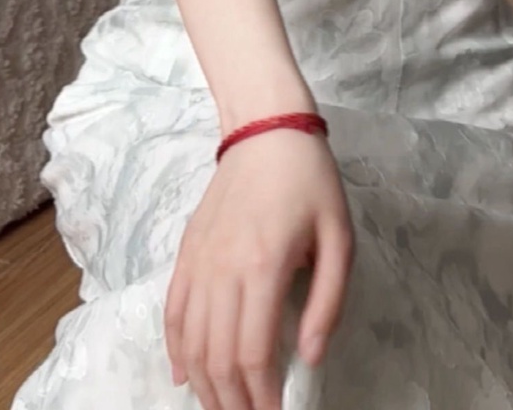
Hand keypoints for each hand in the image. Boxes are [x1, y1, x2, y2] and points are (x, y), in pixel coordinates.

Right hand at [164, 126, 354, 409]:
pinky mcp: (187, 251)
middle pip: (217, 356)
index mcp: (263, 268)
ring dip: (205, 385)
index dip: (261, 397)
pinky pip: (173, 310)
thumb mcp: (339, 238)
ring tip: (223, 408)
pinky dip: (176, 349)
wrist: (267, 131)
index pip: (252, 353)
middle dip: (232, 401)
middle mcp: (223, 270)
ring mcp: (199, 261)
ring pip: (191, 340)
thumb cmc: (311, 183)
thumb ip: (327, 301)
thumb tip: (310, 356)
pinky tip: (185, 375)